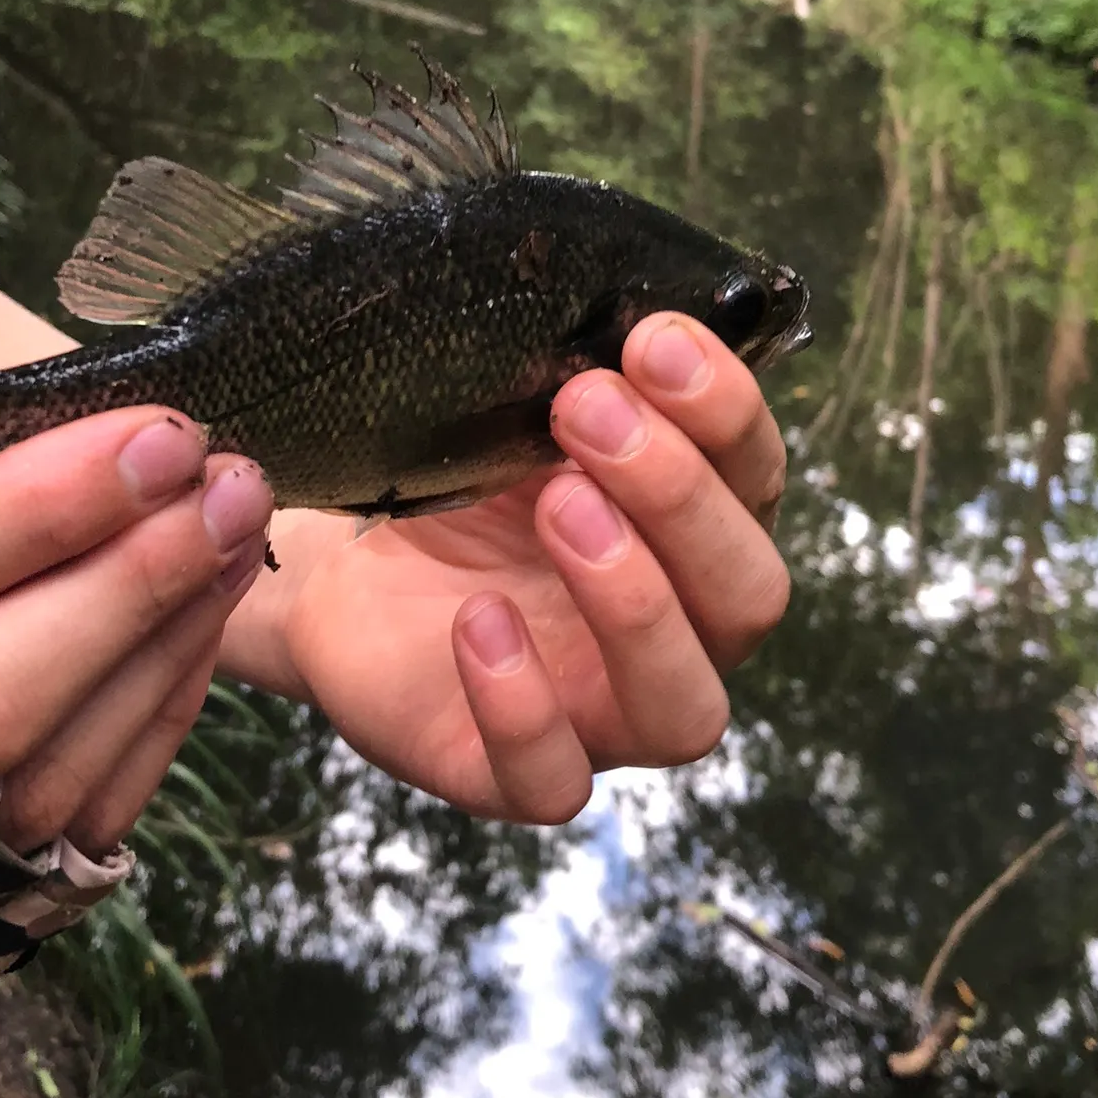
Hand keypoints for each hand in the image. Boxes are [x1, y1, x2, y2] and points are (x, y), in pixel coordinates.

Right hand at [0, 408, 272, 855]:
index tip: (159, 439)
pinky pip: (89, 816)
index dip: (41, 509)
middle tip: (234, 486)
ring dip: (169, 639)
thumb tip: (58, 394)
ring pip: (53, 769)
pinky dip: (160, 708)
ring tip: (242, 530)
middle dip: (134, 585)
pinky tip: (207, 616)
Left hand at [245, 313, 788, 822]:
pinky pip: (554, 784)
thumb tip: (624, 313)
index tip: (652, 338)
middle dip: (680, 497)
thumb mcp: (510, 417)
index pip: (757, 480)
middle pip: (748, 597)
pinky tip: (479, 621)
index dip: (725, 412)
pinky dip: (524, 707)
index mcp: (692, 534)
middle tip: (586, 409)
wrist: (340, 562)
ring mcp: (601, 715)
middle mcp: (674, 632)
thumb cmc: (453, 482)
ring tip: (558, 506)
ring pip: (686, 710)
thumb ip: (574, 378)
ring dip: (635, 602)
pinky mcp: (512, 774)